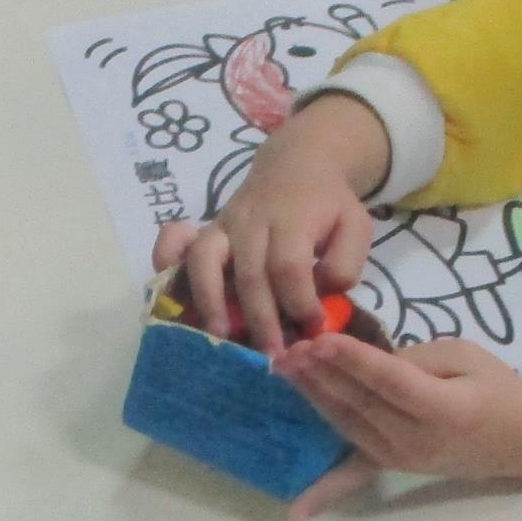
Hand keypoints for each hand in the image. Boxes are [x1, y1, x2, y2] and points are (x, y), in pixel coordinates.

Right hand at [151, 95, 386, 351]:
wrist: (298, 164)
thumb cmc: (328, 204)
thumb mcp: (355, 226)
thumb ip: (345, 263)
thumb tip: (321, 295)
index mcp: (291, 220)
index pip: (289, 267)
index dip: (300, 302)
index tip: (314, 327)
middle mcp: (251, 222)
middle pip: (249, 274)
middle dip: (260, 320)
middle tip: (272, 357)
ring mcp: (224, 225)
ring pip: (206, 260)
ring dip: (211, 301)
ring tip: (220, 335)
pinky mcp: (207, 231)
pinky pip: (176, 243)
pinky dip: (166, 264)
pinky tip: (171, 296)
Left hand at [270, 337, 521, 517]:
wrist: (521, 437)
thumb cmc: (495, 388)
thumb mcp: (465, 355)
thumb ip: (416, 358)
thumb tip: (366, 362)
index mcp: (445, 409)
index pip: (388, 381)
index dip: (351, 360)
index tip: (318, 339)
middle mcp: (418, 441)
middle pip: (361, 403)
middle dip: (321, 373)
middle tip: (289, 346)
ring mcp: (401, 459)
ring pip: (348, 425)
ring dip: (313, 398)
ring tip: (283, 369)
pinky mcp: (392, 467)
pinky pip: (354, 475)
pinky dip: (325, 493)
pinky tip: (295, 513)